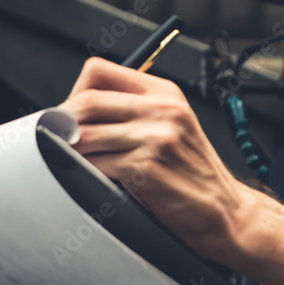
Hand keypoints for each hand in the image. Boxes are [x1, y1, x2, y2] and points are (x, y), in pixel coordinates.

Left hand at [61, 57, 251, 261]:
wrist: (227, 213)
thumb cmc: (192, 175)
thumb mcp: (171, 127)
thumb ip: (132, 111)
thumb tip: (75, 111)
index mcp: (163, 93)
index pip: (98, 71)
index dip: (74, 92)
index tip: (68, 114)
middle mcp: (162, 109)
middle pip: (86, 101)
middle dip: (61, 123)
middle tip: (56, 140)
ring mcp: (156, 137)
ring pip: (85, 134)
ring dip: (69, 151)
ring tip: (69, 161)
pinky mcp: (147, 168)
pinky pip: (96, 164)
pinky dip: (85, 172)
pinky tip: (90, 178)